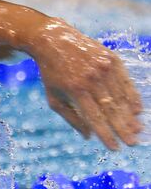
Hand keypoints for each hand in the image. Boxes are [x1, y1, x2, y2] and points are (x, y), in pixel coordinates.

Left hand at [33, 19, 142, 149]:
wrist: (53, 40)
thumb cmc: (52, 74)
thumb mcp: (54, 98)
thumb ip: (71, 117)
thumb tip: (89, 136)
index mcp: (76, 90)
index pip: (96, 118)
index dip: (107, 135)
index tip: (115, 148)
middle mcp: (92, 78)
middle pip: (112, 109)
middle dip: (123, 129)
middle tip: (132, 143)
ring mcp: (104, 67)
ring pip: (121, 96)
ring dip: (130, 116)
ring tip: (137, 130)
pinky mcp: (112, 59)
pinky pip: (125, 81)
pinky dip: (132, 97)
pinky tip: (137, 110)